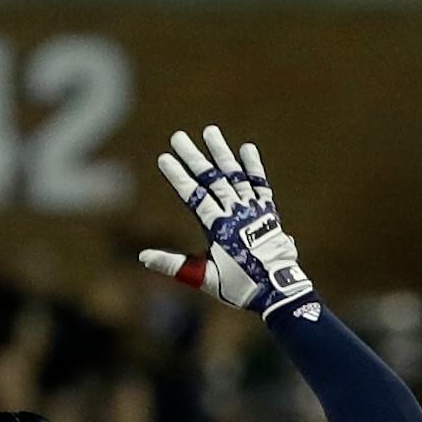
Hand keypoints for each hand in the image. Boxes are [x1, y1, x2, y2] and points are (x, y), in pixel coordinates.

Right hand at [139, 125, 314, 315]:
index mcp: (219, 228)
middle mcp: (236, 214)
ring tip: (211, 131)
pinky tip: (246, 149)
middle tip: (178, 136)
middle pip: (212, 180)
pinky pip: (260, 185)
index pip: (194, 197)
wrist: (278, 290)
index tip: (165, 158)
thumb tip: (143, 257)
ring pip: (235, 177)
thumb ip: (175, 265)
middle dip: (194, 158)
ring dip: (222, 153)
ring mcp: (254, 210)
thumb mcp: (205, 278)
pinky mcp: (268, 212)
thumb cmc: (241, 287)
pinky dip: (253, 167)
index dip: (179, 177)